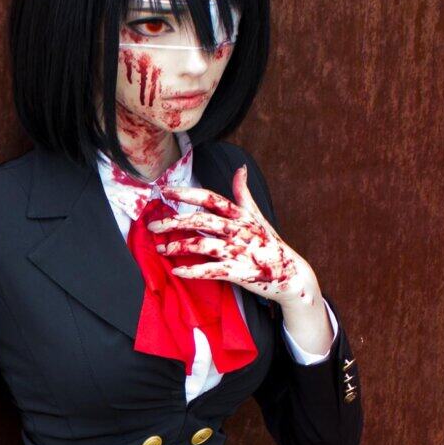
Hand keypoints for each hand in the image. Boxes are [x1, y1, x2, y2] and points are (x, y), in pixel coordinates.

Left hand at [147, 164, 318, 304]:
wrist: (292, 275)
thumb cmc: (270, 244)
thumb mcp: (258, 217)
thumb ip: (244, 195)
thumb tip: (240, 169)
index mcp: (241, 215)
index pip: (210, 199)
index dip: (187, 193)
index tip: (165, 191)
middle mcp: (238, 230)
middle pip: (200, 220)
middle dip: (173, 222)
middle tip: (151, 226)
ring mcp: (239, 251)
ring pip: (202, 245)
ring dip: (178, 246)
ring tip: (160, 249)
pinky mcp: (239, 272)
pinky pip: (211, 270)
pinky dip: (193, 271)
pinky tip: (177, 271)